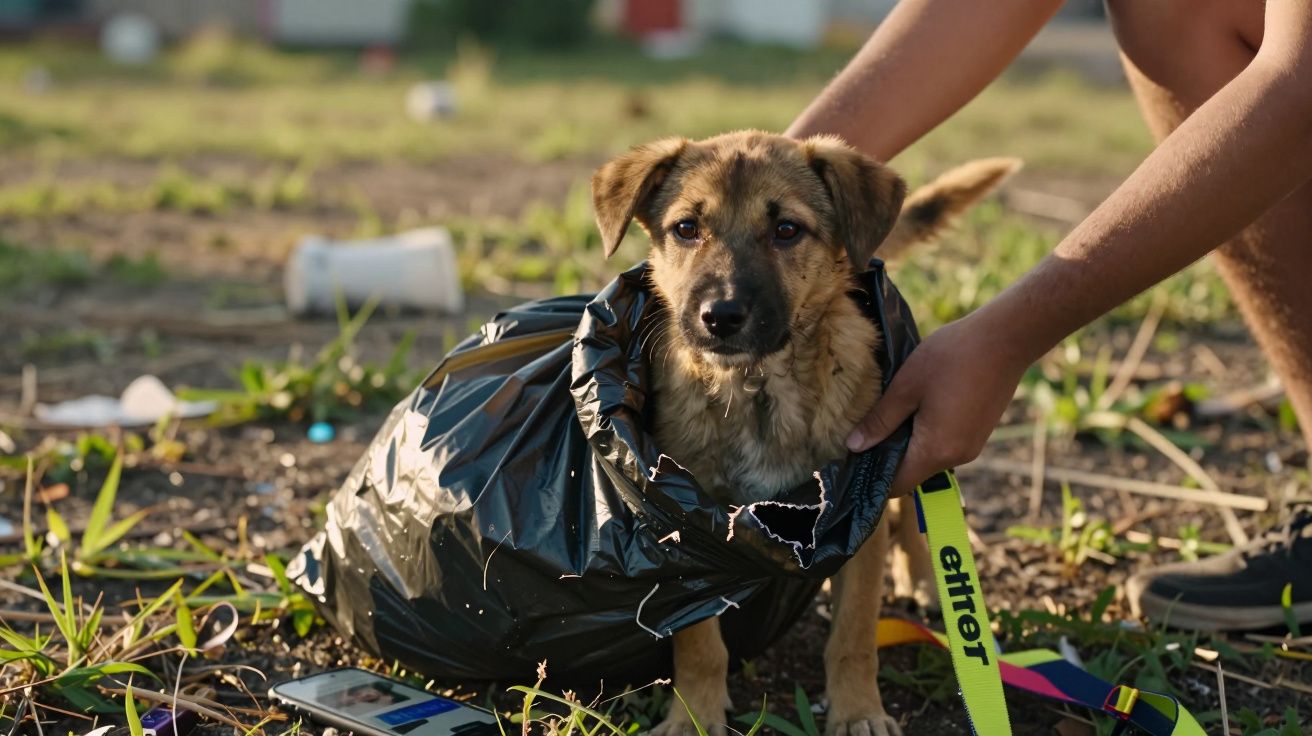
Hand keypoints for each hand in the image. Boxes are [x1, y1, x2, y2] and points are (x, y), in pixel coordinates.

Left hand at [846, 312, 1029, 496]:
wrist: (1006, 339)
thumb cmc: (952, 357)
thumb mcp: (906, 386)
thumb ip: (880, 420)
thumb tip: (854, 447)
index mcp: (935, 450)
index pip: (898, 485)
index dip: (873, 476)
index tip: (854, 457)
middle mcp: (956, 457)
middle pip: (913, 472)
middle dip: (889, 455)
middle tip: (868, 427)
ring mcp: (971, 446)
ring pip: (929, 457)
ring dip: (909, 441)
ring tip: (893, 411)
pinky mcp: (979, 434)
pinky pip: (945, 444)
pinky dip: (928, 434)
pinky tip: (919, 406)